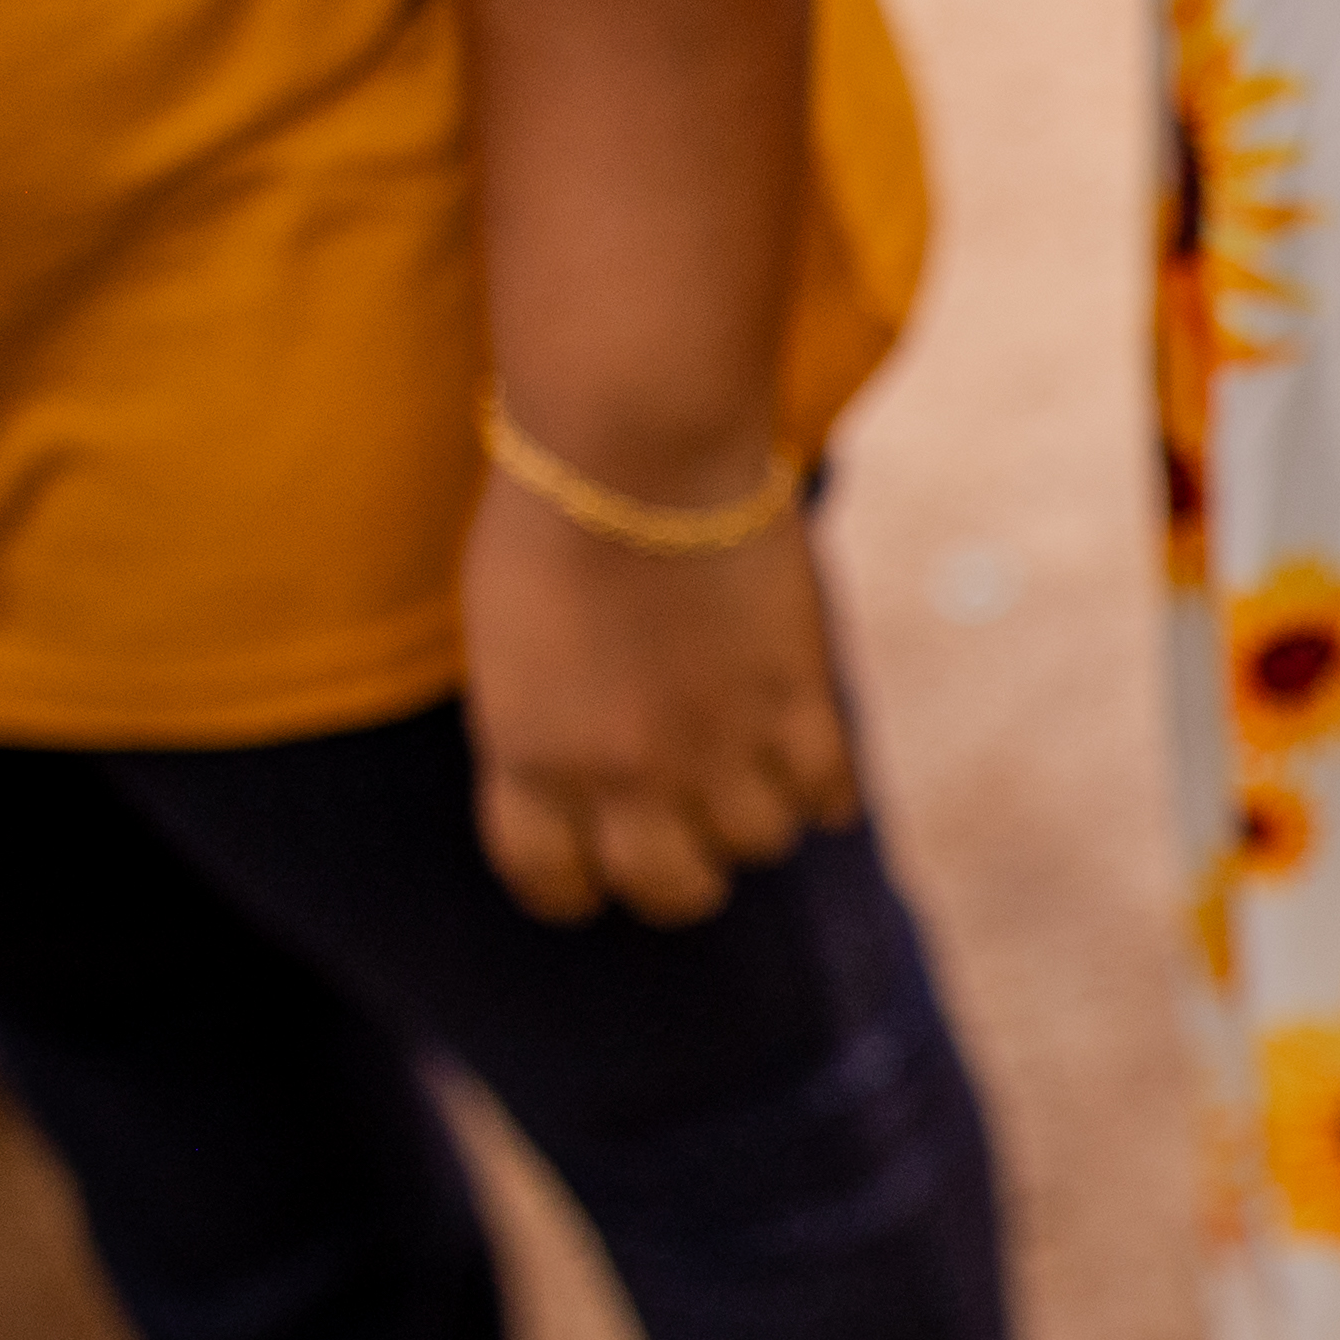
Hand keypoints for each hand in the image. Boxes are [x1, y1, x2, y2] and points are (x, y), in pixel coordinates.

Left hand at [457, 464, 859, 925]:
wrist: (636, 450)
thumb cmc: (553, 518)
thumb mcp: (511, 645)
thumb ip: (542, 723)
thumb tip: (587, 774)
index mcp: (530, 752)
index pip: (548, 878)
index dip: (574, 885)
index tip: (594, 868)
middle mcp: (621, 770)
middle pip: (669, 890)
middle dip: (679, 875)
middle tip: (690, 837)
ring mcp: (716, 743)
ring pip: (758, 845)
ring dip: (756, 818)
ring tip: (754, 776)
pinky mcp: (796, 704)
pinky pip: (828, 795)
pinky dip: (824, 792)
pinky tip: (812, 765)